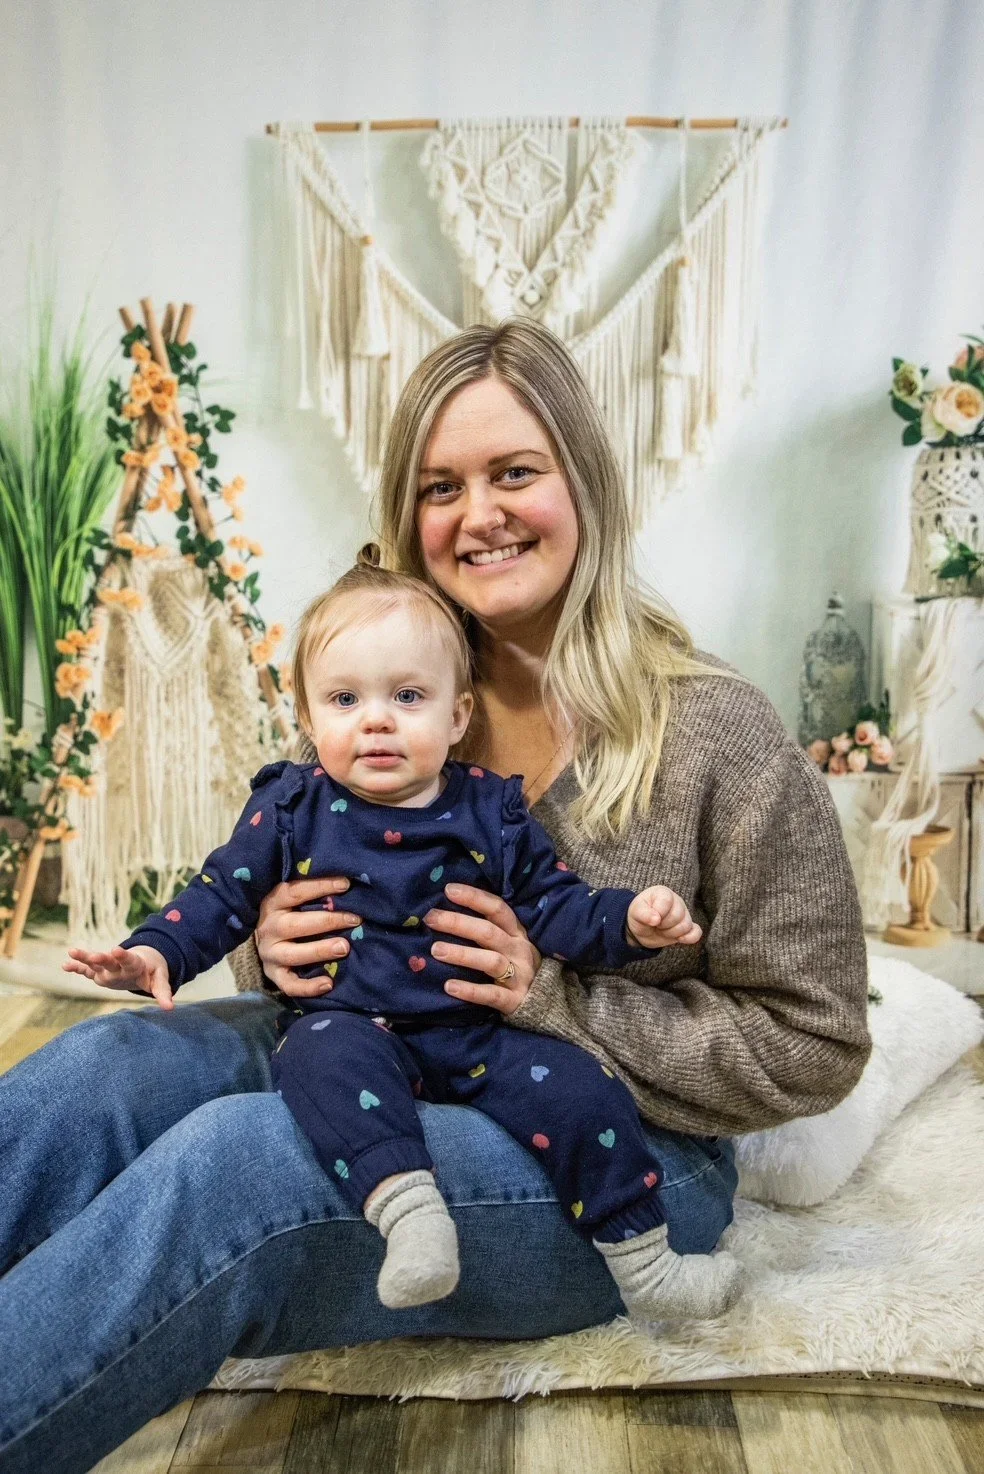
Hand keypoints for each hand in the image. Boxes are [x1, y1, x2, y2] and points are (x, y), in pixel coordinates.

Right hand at [63, 944, 174, 1009]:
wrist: (143, 963)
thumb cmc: (152, 972)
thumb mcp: (159, 980)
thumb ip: (163, 992)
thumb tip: (170, 1008)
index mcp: (135, 965)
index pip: (129, 960)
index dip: (123, 956)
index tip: (116, 950)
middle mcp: (118, 965)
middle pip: (109, 961)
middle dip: (102, 958)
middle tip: (94, 955)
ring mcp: (107, 968)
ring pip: (95, 962)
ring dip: (84, 957)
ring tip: (72, 951)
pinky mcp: (100, 972)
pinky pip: (87, 969)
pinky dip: (77, 967)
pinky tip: (65, 965)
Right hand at [255, 876, 361, 996]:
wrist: (265, 940)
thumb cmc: (289, 914)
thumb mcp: (293, 900)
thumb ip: (313, 895)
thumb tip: (347, 886)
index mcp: (273, 903)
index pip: (295, 892)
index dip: (320, 886)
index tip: (346, 884)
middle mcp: (268, 928)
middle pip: (295, 925)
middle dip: (327, 921)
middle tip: (355, 919)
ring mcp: (269, 954)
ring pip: (293, 954)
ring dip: (320, 950)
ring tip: (344, 947)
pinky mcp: (273, 975)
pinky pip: (290, 985)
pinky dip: (308, 987)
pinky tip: (329, 983)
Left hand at [424, 884, 541, 1016]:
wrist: (545, 1003)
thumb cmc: (516, 965)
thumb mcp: (509, 942)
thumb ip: (487, 929)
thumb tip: (447, 913)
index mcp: (517, 932)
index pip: (497, 908)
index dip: (474, 897)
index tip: (449, 890)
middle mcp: (519, 950)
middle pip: (488, 932)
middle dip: (458, 923)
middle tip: (431, 919)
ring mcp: (518, 975)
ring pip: (490, 961)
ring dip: (462, 954)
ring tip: (436, 950)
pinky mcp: (513, 1000)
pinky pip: (491, 994)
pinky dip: (470, 990)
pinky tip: (449, 986)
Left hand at [626, 886, 702, 948]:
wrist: (642, 927)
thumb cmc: (640, 915)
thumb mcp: (635, 912)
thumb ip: (643, 913)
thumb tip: (656, 920)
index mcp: (664, 893)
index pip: (666, 902)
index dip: (658, 913)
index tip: (650, 917)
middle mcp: (677, 902)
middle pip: (677, 916)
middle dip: (663, 925)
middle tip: (655, 925)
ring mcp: (685, 915)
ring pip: (686, 926)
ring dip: (671, 933)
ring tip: (662, 930)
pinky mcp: (688, 928)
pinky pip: (696, 932)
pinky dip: (689, 937)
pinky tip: (679, 939)